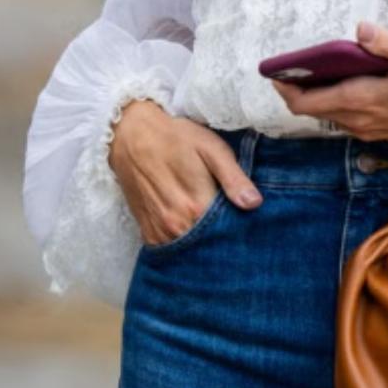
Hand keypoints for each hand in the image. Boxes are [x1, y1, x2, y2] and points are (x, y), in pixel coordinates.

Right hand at [108, 99, 263, 245]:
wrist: (132, 137)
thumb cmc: (176, 138)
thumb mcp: (211, 149)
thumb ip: (233, 177)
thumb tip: (255, 203)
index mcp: (197, 205)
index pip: (228, 231)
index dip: (242, 228)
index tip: (249, 223)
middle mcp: (176, 225)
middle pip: (210, 244)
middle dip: (224, 239)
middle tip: (235, 227)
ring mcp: (160, 232)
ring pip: (191, 250)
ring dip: (204, 244)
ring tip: (215, 229)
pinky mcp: (148, 233)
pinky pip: (171, 250)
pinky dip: (185, 244)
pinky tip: (193, 230)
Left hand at [268, 22, 387, 144]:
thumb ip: (386, 43)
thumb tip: (359, 30)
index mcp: (364, 100)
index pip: (307, 103)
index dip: (285, 88)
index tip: (275, 70)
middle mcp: (361, 121)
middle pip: (314, 110)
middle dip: (299, 88)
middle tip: (296, 62)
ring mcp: (372, 129)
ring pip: (331, 114)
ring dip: (319, 94)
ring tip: (320, 66)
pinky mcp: (383, 130)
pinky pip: (348, 117)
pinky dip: (338, 100)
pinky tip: (351, 79)